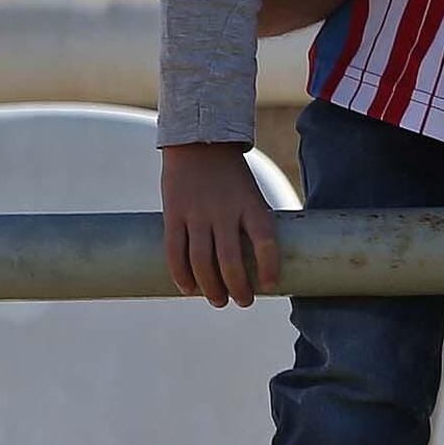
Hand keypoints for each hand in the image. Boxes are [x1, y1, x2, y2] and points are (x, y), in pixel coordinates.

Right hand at [162, 143, 280, 309]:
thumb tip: (262, 264)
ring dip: (211, 287)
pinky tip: (189, 288)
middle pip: (231, 260)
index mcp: (250, 204)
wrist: (199, 143)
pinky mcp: (173, 214)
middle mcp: (224, 211)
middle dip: (237, 288)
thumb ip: (253, 223)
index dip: (268, 266)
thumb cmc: (231, 176)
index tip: (269, 286)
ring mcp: (196, 213)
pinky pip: (175, 251)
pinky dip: (181, 274)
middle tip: (243, 301)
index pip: (265, 241)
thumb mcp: (251, 194)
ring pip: (202, 262)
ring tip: (218, 300)